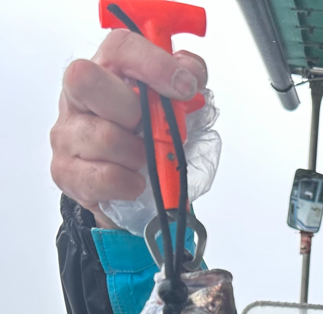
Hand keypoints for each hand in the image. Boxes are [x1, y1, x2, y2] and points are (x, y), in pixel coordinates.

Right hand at [50, 30, 206, 228]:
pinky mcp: (64, 170)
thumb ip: (183, 84)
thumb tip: (190, 74)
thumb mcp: (167, 109)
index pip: (120, 48)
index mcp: (105, 72)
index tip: (184, 87)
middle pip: (89, 81)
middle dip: (135, 112)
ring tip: (141, 162)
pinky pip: (106, 177)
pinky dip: (130, 184)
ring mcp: (66, 133)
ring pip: (105, 137)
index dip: (153, 64)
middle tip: (151, 134)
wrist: (118, 188)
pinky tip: (133, 182)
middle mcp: (76, 96)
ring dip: (137, 156)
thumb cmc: (143, 142)